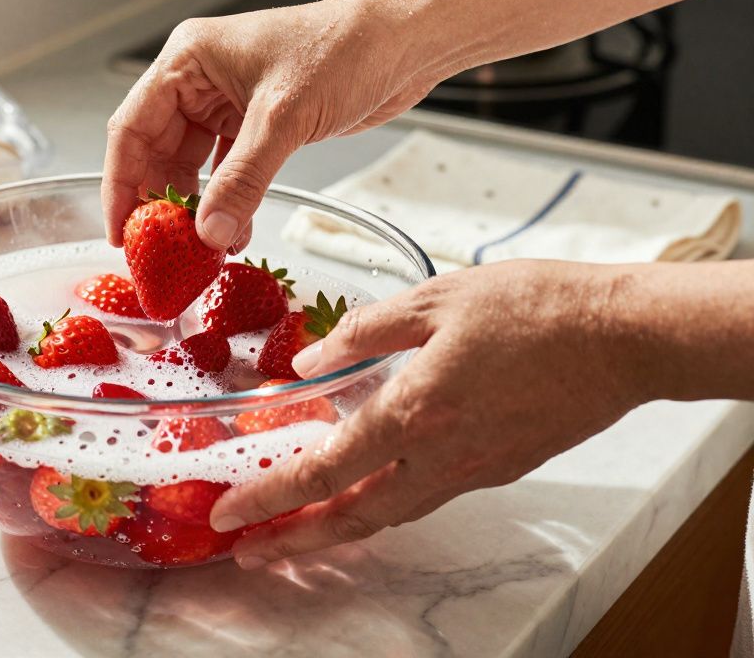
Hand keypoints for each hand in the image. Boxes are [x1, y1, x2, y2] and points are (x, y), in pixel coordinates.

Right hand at [102, 0, 442, 251]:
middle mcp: (200, 80)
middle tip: (159, 252)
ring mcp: (228, 103)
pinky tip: (232, 233)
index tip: (120, 232)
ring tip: (202, 250)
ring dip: (198, 209)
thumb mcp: (284, 118)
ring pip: (192, 167)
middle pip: (157, 152)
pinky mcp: (257, 124)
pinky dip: (228, 203)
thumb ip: (242, 180)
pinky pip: (227, 172)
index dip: (121, 183)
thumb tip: (208, 234)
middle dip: (161, 204)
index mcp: (188, 60)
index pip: (132, 127)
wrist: (405, 42)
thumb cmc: (345, 49)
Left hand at [209, 260, 654, 568]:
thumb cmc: (537, 308)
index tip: (228, 512)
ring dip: (338, 529)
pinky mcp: (500, 467)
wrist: (624, 336)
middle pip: (353, 517)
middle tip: (251, 551)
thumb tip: (310, 363)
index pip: (323, 471)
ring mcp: (473, 469)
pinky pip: (428, 496)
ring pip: (392, 514)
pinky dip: (386, 504)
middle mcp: (440, 456)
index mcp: (415, 412)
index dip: (269, 497)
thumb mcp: (435, 300)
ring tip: (298, 533)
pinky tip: (370, 491)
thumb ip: (365, 333)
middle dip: (295, 541)